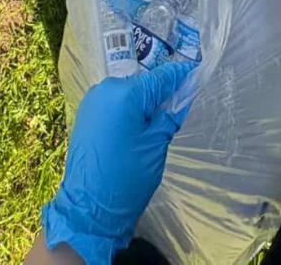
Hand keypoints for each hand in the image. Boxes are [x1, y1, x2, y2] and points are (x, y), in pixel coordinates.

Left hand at [41, 61, 194, 264]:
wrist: (89, 209)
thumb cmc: (126, 177)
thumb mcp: (156, 145)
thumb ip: (170, 115)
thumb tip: (182, 94)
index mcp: (124, 93)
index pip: (159, 77)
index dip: (179, 75)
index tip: (195, 71)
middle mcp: (105, 89)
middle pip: (142, 83)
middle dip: (160, 92)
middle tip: (177, 106)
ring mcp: (92, 101)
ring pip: (127, 93)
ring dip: (143, 102)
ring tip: (156, 121)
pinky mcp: (86, 114)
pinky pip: (114, 103)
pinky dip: (128, 110)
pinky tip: (136, 127)